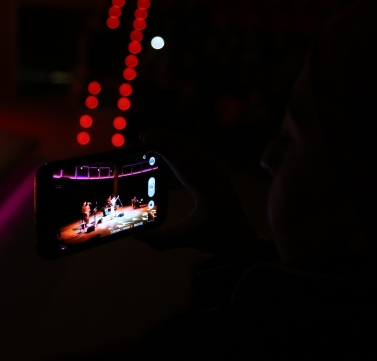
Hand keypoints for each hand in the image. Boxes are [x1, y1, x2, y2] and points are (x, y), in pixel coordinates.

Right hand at [135, 130, 261, 260]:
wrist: (241, 240)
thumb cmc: (213, 240)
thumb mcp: (183, 240)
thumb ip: (158, 240)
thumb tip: (135, 235)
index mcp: (207, 194)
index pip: (182, 164)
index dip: (163, 148)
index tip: (146, 138)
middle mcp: (215, 178)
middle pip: (188, 148)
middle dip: (165, 138)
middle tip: (143, 135)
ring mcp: (218, 172)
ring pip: (193, 147)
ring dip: (173, 141)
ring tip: (152, 139)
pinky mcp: (218, 171)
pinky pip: (198, 154)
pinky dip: (181, 150)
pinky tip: (165, 156)